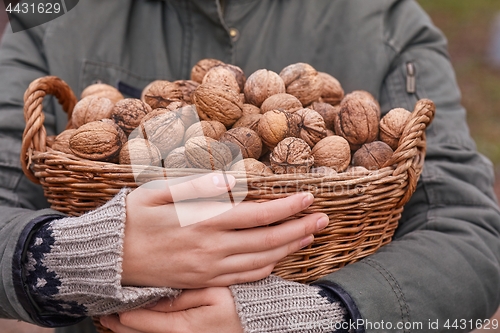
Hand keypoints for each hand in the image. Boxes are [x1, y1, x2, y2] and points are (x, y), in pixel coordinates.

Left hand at [100, 288, 241, 332]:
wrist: (259, 320)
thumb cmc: (239, 304)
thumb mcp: (212, 294)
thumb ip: (181, 297)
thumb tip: (154, 296)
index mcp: (182, 327)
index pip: (140, 321)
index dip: (120, 313)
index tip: (105, 304)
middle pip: (140, 332)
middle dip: (121, 322)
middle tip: (104, 311)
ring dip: (132, 326)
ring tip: (117, 316)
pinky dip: (148, 326)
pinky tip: (142, 318)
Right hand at [121, 172, 327, 287]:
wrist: (109, 259)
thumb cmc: (132, 218)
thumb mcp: (157, 192)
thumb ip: (197, 186)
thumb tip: (233, 180)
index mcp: (203, 222)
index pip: (258, 214)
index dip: (287, 207)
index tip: (309, 197)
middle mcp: (211, 248)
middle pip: (268, 239)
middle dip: (300, 228)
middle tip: (323, 219)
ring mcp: (209, 269)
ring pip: (261, 261)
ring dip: (289, 249)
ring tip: (309, 237)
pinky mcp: (204, 281)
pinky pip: (243, 278)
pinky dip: (267, 269)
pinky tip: (279, 259)